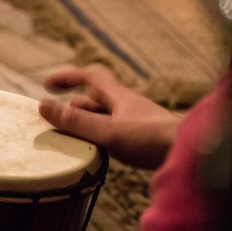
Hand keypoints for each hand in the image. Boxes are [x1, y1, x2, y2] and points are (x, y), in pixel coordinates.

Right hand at [38, 65, 181, 169]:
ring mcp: (136, 122)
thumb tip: (42, 106)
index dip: (68, 77)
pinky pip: (114, 132)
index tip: (47, 85)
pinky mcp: (142, 139)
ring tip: (70, 138)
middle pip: (95, 98)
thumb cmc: (151, 140)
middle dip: (73, 106)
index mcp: (119, 97)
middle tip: (55, 120)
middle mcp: (127, 106)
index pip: (90, 76)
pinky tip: (96, 151)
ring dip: (86, 123)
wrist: (189, 154)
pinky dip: (99, 137)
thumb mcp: (107, 131)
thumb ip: (75, 122)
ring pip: (105, 117)